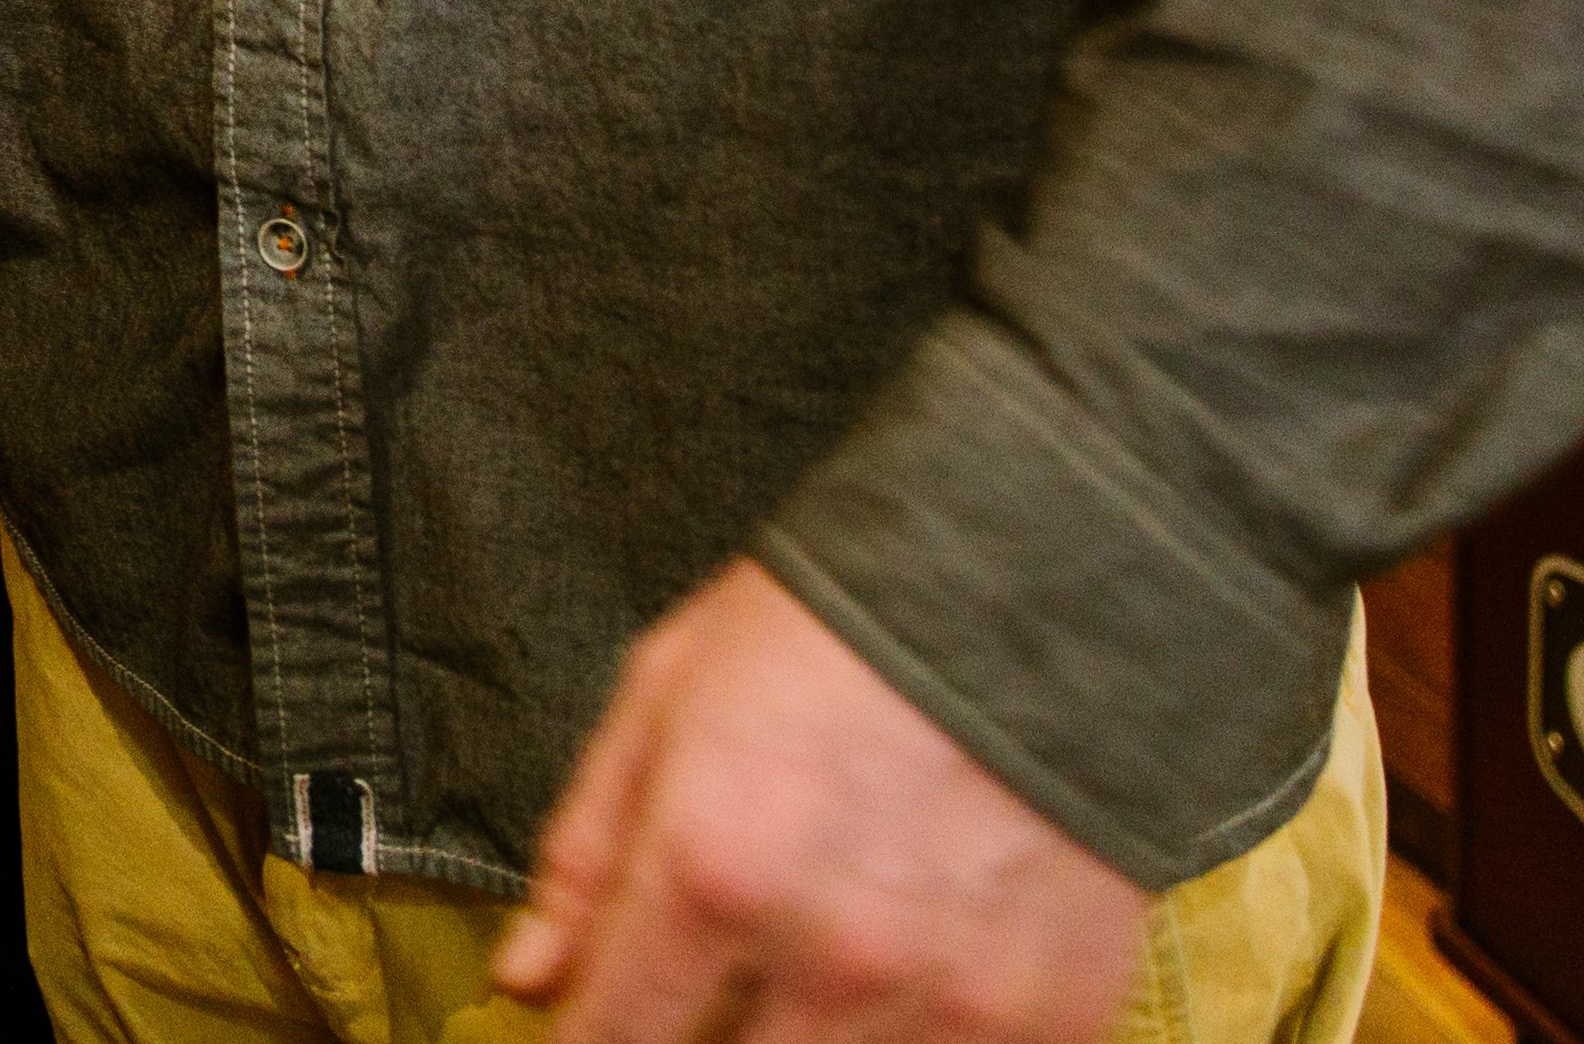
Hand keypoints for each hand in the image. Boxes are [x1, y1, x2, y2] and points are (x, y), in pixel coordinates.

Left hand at [494, 565, 1148, 1043]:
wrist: (1054, 585)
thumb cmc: (841, 627)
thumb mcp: (667, 696)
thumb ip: (587, 853)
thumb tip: (529, 977)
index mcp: (716, 867)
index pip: (614, 1040)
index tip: (601, 1032)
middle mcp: (831, 955)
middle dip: (703, 1041)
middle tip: (720, 982)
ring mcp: (948, 1000)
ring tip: (818, 969)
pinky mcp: (1051, 1022)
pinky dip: (919, 1042)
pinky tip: (915, 977)